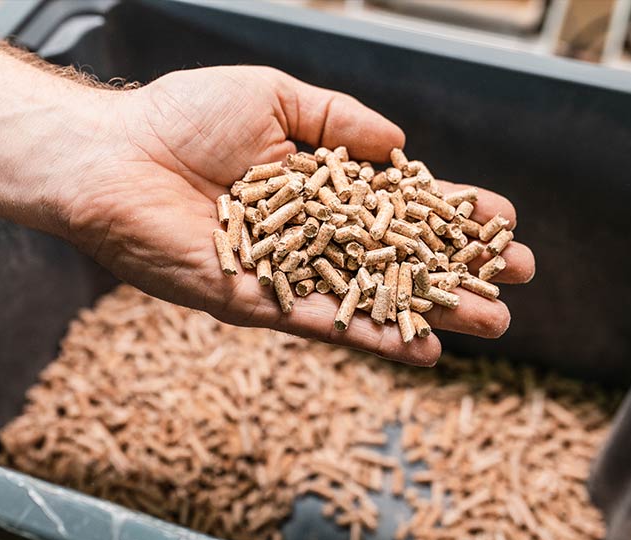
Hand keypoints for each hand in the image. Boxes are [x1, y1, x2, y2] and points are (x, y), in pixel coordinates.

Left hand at [63, 66, 534, 365]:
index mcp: (318, 186)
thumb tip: (402, 147)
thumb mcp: (276, 98)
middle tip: (516, 281)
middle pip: (398, 258)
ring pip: (373, 298)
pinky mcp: (258, 302)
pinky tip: (422, 350)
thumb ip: (340, 122)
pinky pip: (325, 323)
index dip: (450, 214)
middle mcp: (310, 234)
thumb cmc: (183, 116)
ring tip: (492, 324)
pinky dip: (373, 335)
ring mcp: (288, 272)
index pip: (399, 205)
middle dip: (459, 269)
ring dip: (432, 313)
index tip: (503, 222)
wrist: (114, 157)